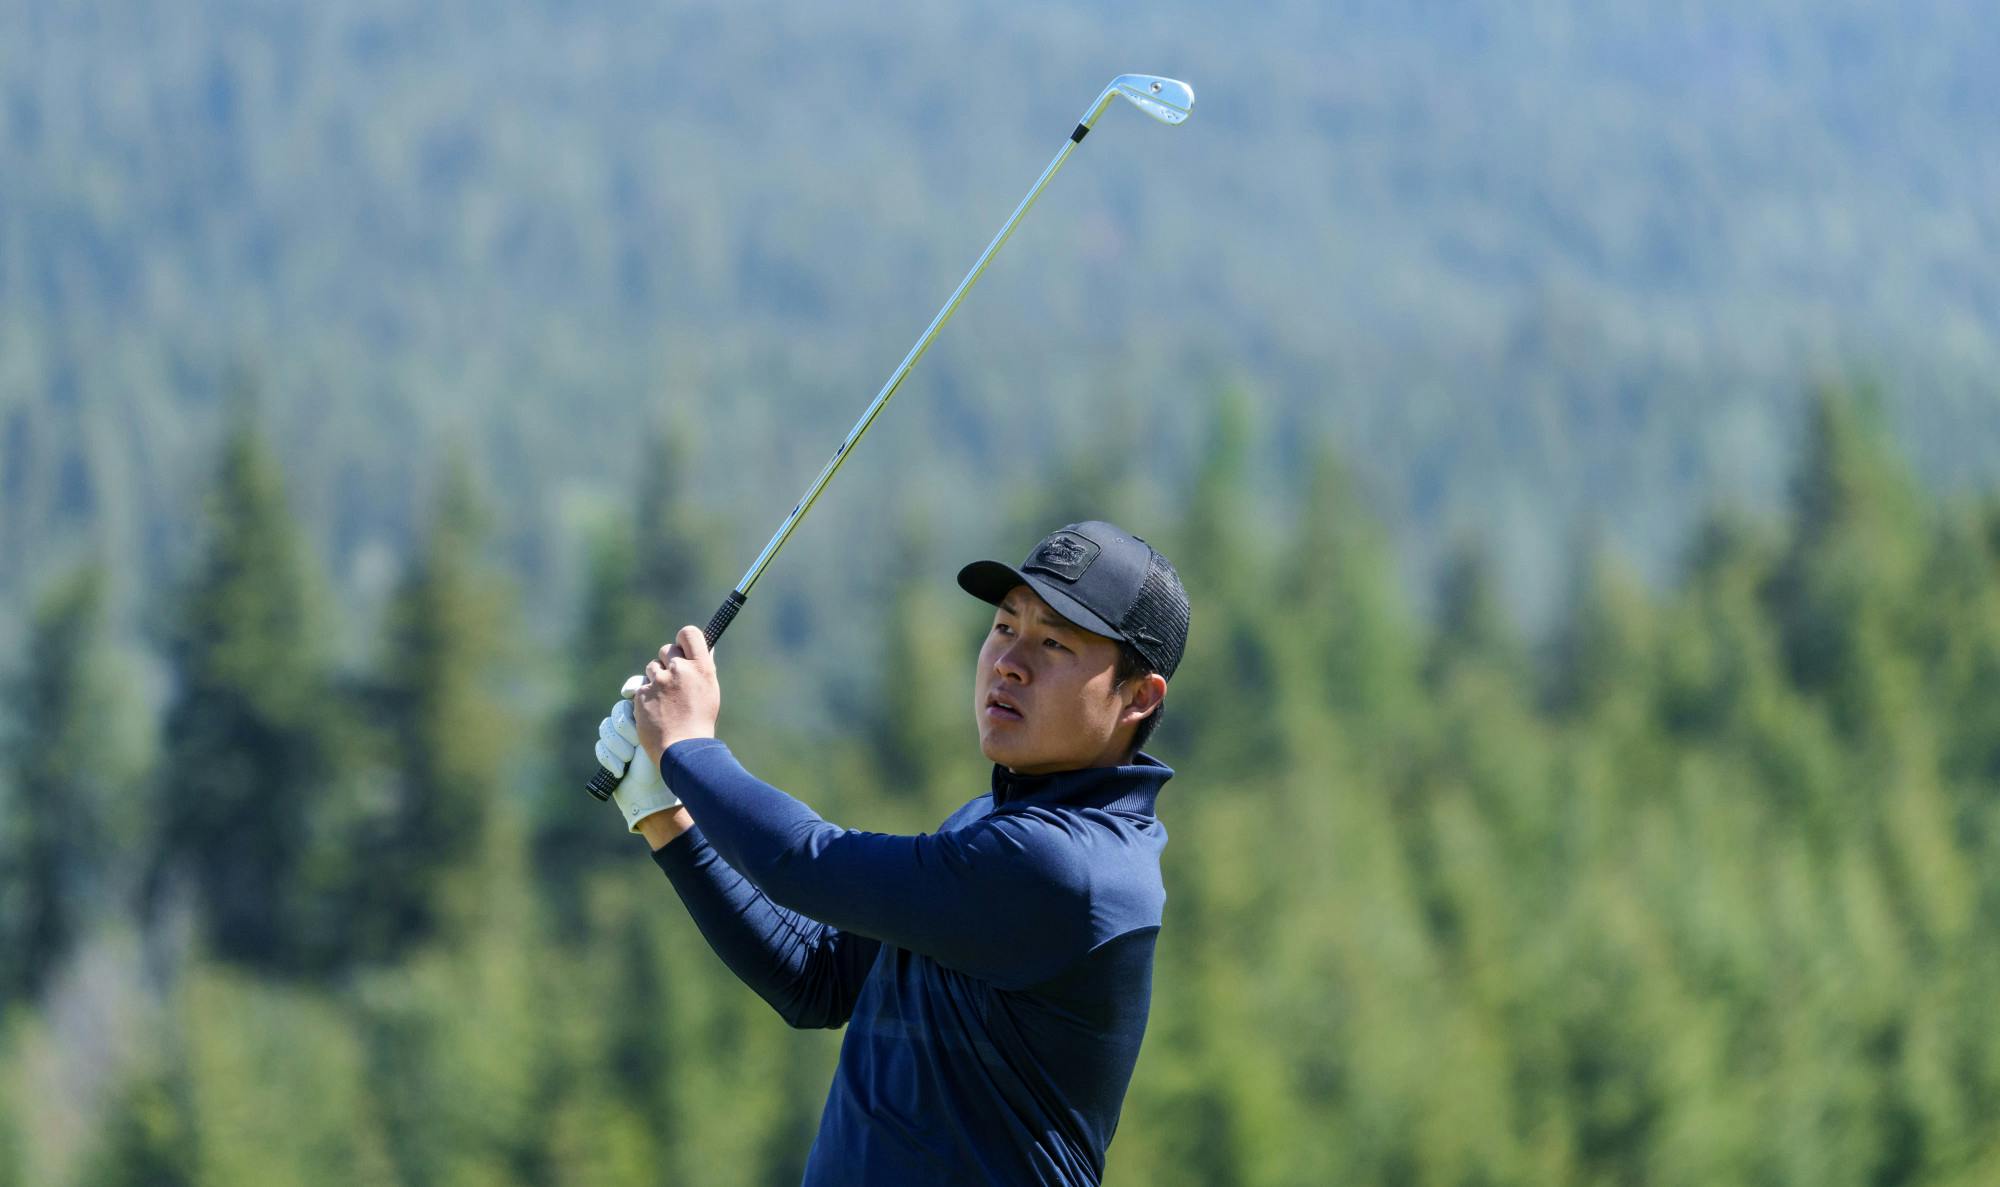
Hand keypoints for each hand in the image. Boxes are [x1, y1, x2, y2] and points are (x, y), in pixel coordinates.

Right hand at [596, 682, 682, 832]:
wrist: (656, 794)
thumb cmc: (666, 764)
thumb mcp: (667, 735)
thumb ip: (660, 712)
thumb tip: (651, 686)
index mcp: (651, 717)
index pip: (635, 693)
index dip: (632, 689)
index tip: (629, 693)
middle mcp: (635, 725)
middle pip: (618, 711)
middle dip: (625, 727)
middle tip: (637, 742)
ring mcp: (621, 740)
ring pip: (607, 729)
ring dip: (618, 745)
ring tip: (629, 759)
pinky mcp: (610, 755)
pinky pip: (601, 748)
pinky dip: (610, 759)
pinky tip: (620, 770)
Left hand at [632, 625, 720, 764]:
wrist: (683, 750)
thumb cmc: (700, 723)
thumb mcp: (710, 692)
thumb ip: (703, 669)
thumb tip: (706, 649)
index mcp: (702, 667)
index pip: (689, 633)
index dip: (683, 639)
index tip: (681, 648)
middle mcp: (680, 669)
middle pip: (667, 649)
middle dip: (667, 662)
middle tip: (672, 680)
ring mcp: (659, 681)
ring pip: (652, 668)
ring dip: (656, 679)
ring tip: (665, 701)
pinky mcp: (642, 693)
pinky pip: (641, 686)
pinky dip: (646, 696)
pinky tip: (656, 711)